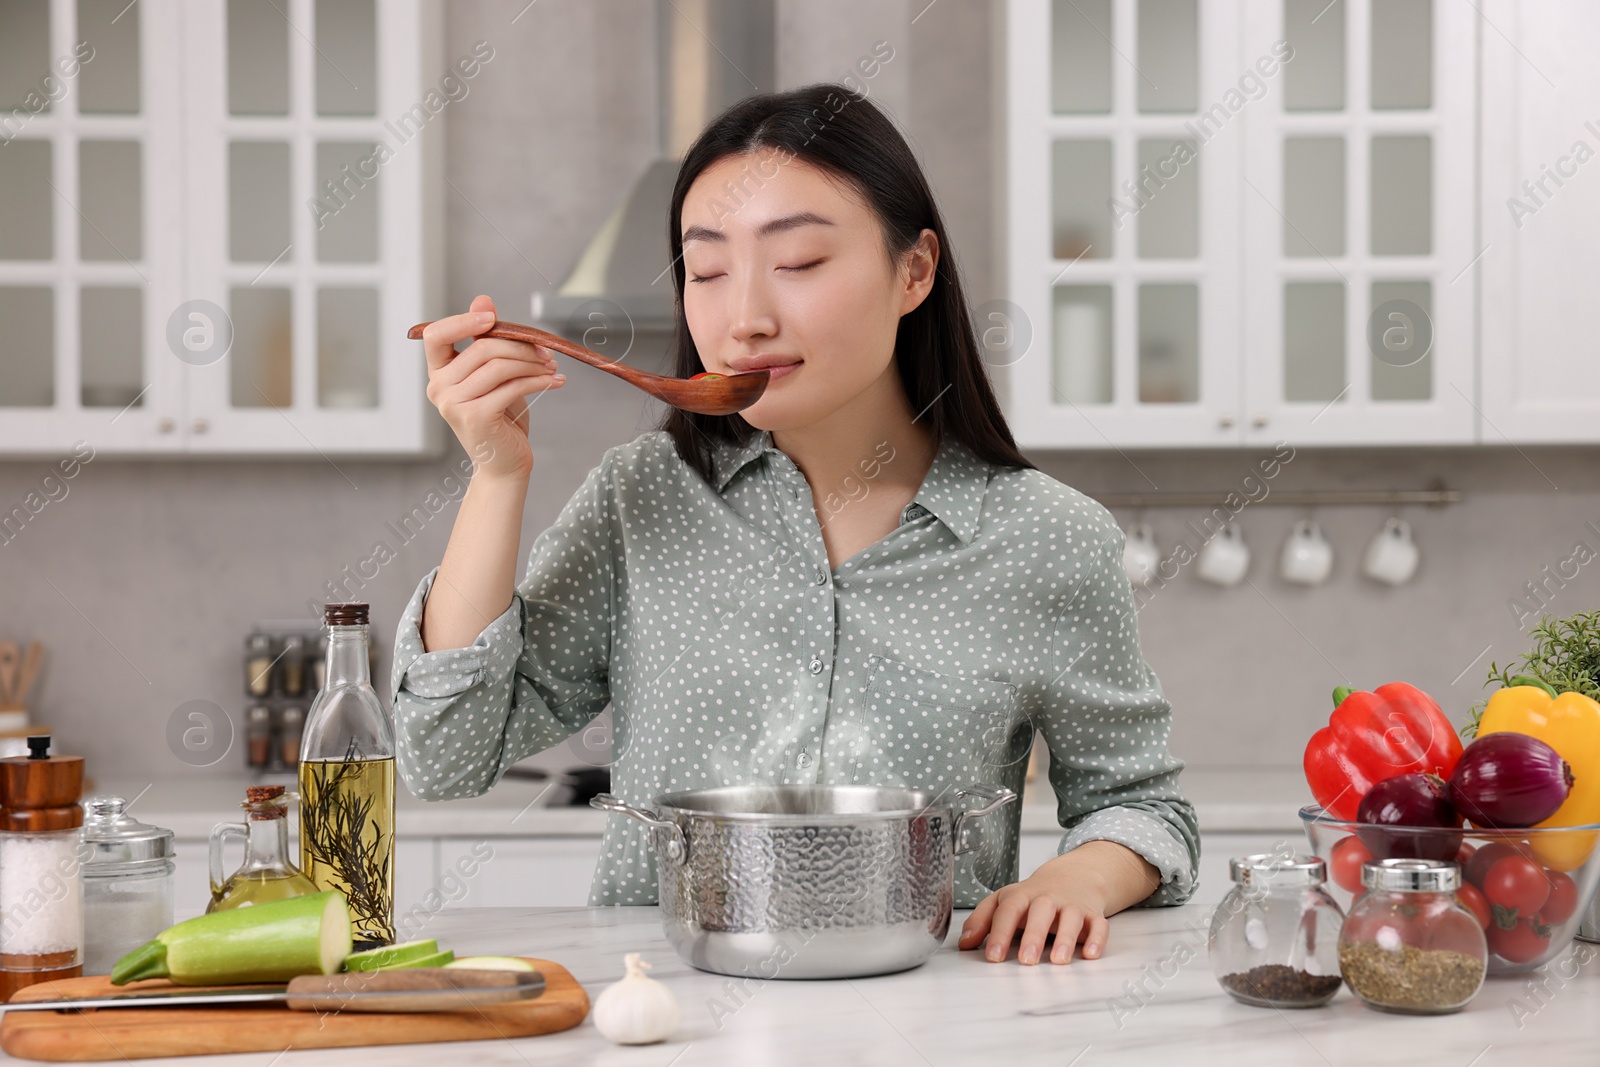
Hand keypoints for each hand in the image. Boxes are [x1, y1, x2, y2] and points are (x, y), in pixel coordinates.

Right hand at [421, 294, 563, 479]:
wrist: (504, 463)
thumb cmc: (501, 418)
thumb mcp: (494, 375)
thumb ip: (485, 340)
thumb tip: (482, 300)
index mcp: (438, 373)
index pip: (436, 335)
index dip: (463, 320)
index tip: (493, 318)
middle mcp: (438, 387)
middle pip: (482, 348)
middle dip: (520, 346)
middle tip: (547, 351)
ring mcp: (453, 404)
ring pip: (499, 366)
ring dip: (532, 363)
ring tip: (552, 367)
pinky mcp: (475, 417)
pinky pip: (512, 386)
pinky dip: (538, 381)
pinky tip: (555, 381)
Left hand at [958, 840, 1159, 964]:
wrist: (1072, 877)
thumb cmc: (1032, 897)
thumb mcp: (1003, 901)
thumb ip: (981, 921)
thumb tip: (963, 944)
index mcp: (1021, 896)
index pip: (1008, 909)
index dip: (999, 932)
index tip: (992, 957)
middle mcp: (1047, 899)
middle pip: (1041, 911)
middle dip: (1033, 935)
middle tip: (1026, 960)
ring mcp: (1072, 906)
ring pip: (1071, 918)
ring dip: (1066, 938)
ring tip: (1058, 960)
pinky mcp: (1093, 915)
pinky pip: (1099, 925)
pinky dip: (1097, 939)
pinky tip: (1090, 954)